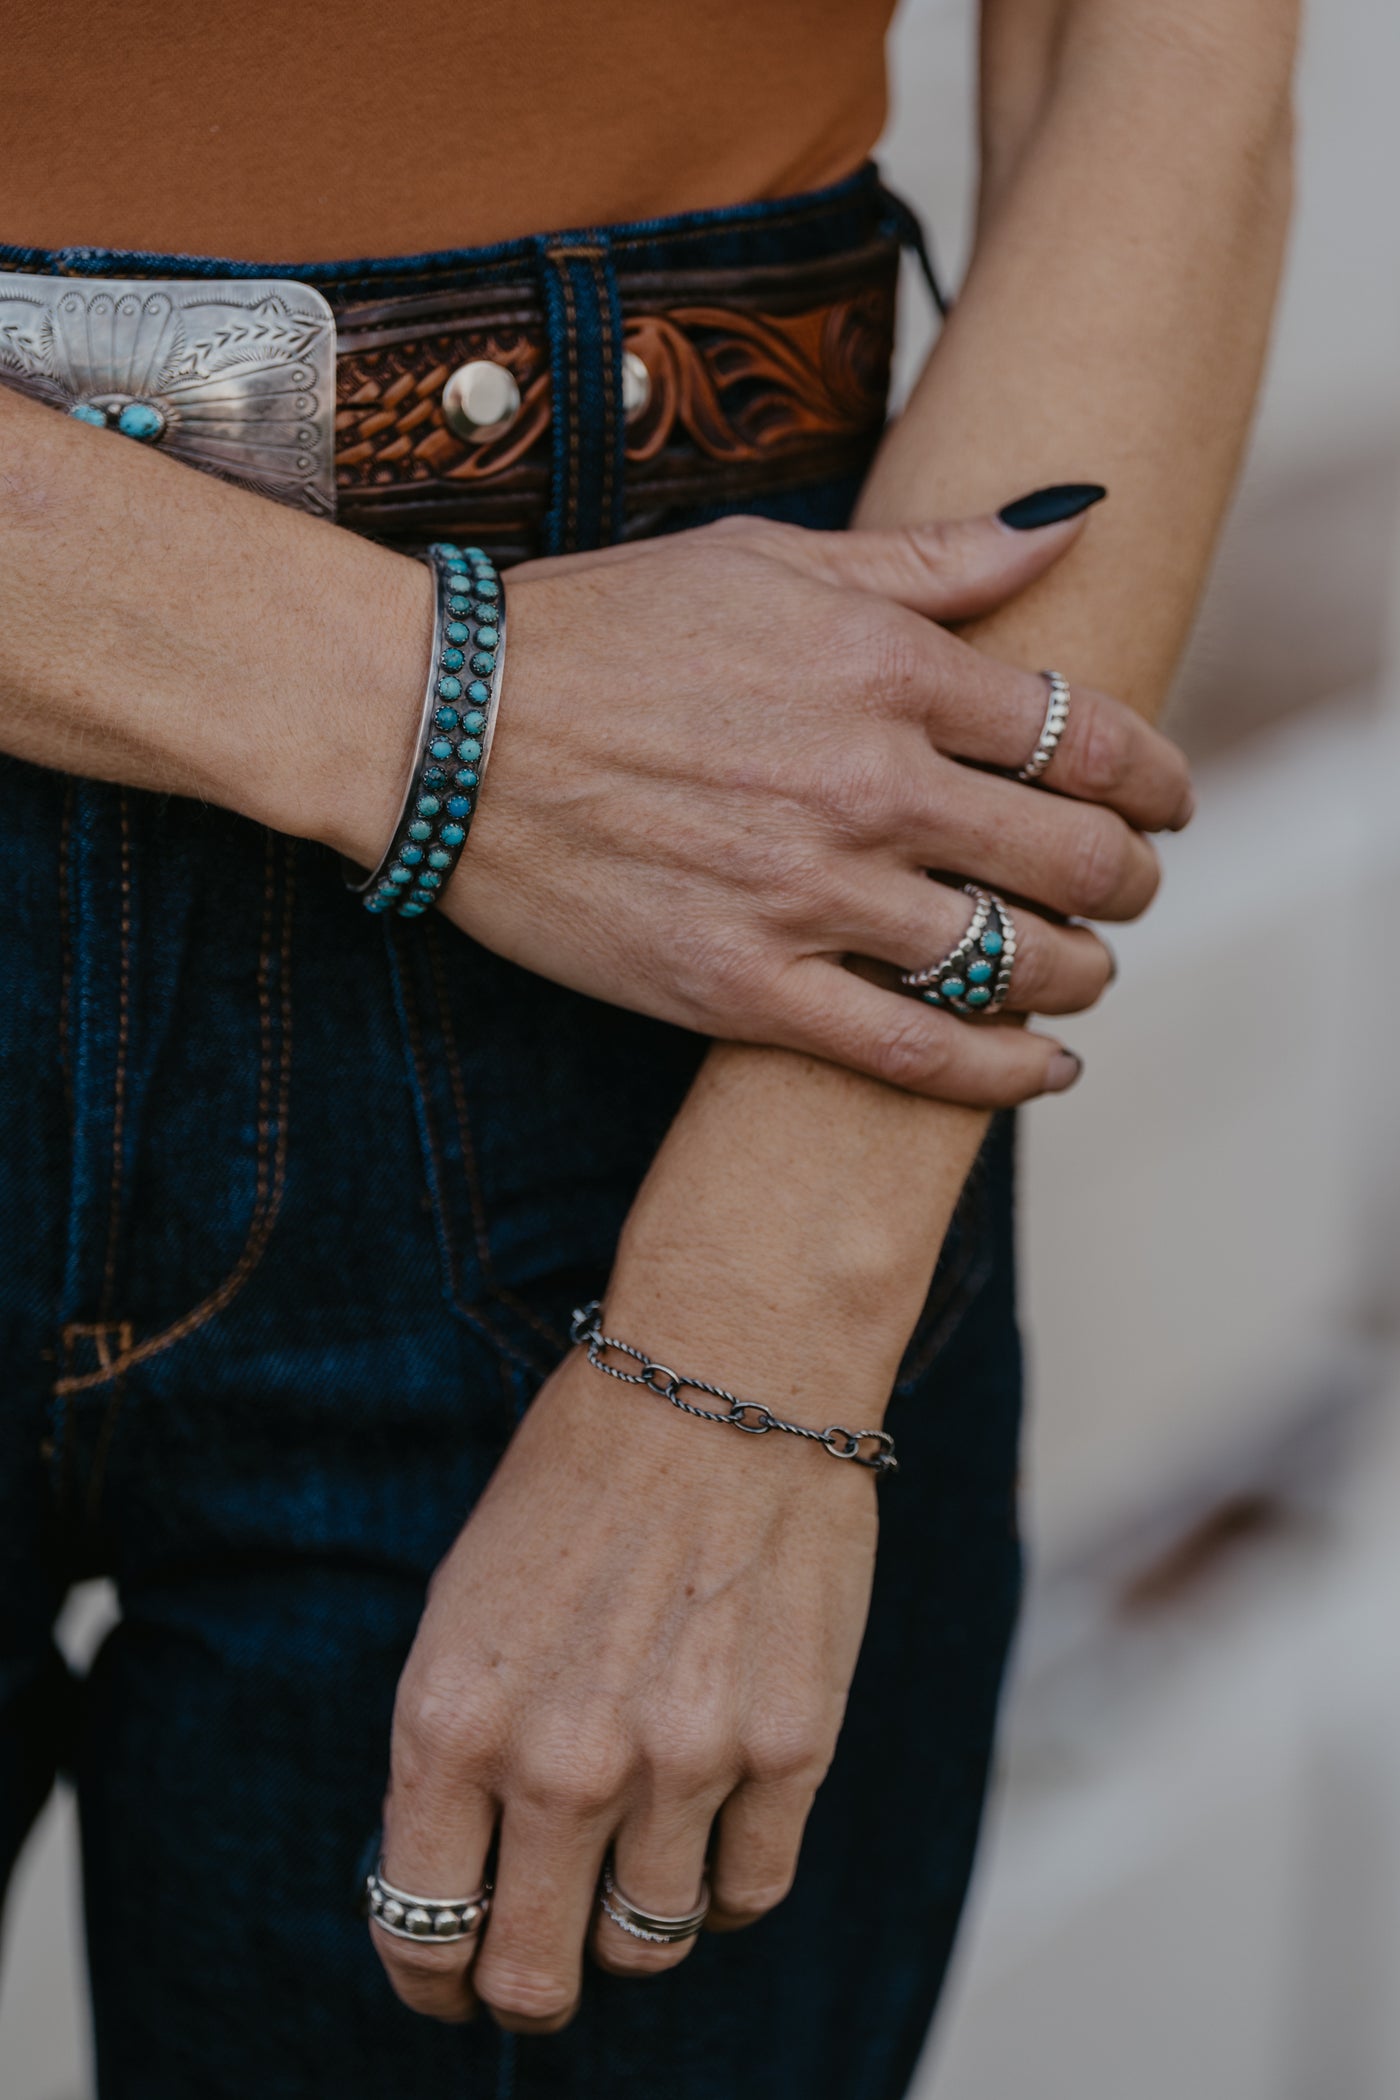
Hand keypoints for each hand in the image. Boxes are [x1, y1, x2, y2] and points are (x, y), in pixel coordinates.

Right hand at [330, 505, 1190, 1106]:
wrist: (443, 727)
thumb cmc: (601, 627)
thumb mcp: (770, 557)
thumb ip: (933, 557)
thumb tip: (1072, 519)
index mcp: (888, 669)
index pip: (1088, 738)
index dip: (1158, 781)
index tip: (1171, 803)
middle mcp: (868, 785)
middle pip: (1072, 857)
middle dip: (1130, 881)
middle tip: (1130, 891)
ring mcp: (807, 895)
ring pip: (1009, 962)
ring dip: (1077, 974)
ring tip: (1082, 973)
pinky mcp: (741, 988)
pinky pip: (912, 1052)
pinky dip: (1000, 1072)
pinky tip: (1042, 1070)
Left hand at [371, 1339, 879, 2030]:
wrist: (724, 1379)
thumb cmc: (583, 1471)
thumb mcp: (464, 1599)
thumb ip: (456, 1741)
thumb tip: (464, 1862)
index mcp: (453, 1719)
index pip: (421, 1927)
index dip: (432, 1976)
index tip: (451, 1977)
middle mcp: (559, 1762)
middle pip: (536, 1977)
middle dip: (531, 1984)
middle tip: (544, 1960)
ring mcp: (682, 1763)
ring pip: (650, 1941)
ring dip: (636, 1918)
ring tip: (640, 1853)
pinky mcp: (790, 1749)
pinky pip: (751, 1892)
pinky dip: (726, 1881)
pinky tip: (715, 1826)